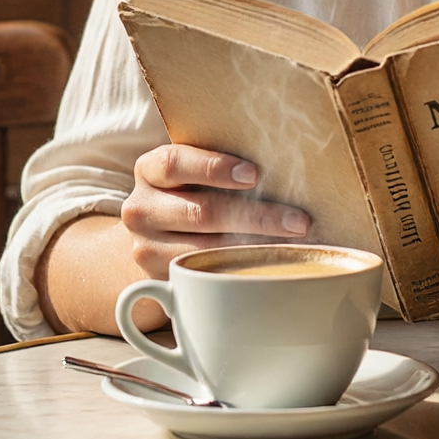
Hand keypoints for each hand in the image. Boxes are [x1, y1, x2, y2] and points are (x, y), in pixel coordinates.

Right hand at [119, 144, 310, 281]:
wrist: (150, 237)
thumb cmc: (186, 193)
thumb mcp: (188, 171)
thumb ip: (218, 164)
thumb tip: (283, 160)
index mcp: (148, 170)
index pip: (175, 164)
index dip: (214, 167)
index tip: (255, 175)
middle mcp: (140, 209)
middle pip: (202, 212)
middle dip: (256, 216)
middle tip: (298, 220)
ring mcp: (145, 247)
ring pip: (206, 248)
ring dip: (256, 246)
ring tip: (293, 244)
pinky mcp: (161, 278)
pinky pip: (205, 274)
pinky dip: (240, 268)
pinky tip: (268, 263)